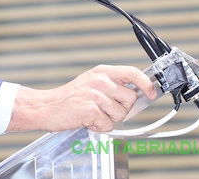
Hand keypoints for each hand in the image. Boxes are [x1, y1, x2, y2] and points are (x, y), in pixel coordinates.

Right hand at [6, 65, 155, 132]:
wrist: (47, 106)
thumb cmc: (70, 97)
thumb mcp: (91, 82)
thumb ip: (112, 84)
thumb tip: (136, 93)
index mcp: (102, 72)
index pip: (132, 72)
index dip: (145, 84)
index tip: (151, 93)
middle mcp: (100, 80)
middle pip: (130, 99)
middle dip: (121, 108)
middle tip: (104, 108)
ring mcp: (95, 94)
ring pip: (121, 114)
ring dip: (109, 119)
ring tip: (93, 113)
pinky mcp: (91, 109)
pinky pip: (108, 125)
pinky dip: (99, 127)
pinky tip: (88, 120)